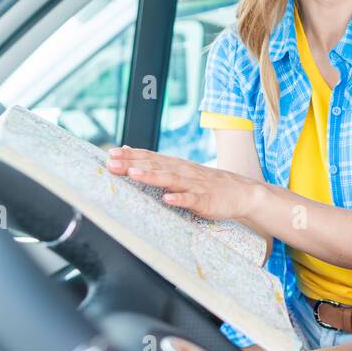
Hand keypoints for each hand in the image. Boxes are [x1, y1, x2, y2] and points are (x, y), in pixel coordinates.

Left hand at [105, 146, 258, 220]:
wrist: (242, 192)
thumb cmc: (207, 184)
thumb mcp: (180, 169)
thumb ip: (155, 162)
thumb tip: (128, 150)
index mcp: (175, 165)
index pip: (149, 157)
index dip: (130, 155)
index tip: (109, 154)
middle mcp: (183, 171)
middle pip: (155, 166)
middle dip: (132, 164)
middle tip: (112, 163)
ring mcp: (194, 185)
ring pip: (170, 179)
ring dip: (152, 176)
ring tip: (134, 174)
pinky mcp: (205, 200)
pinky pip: (191, 199)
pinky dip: (179, 199)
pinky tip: (167, 199)